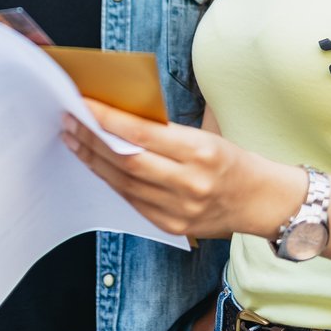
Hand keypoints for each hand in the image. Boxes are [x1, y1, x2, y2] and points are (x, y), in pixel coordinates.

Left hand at [62, 99, 300, 239]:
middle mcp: (190, 183)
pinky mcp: (171, 227)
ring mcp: (179, 210)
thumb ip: (166, 131)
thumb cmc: (232, 161)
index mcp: (201, 152)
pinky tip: (96, 164)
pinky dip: (110, 180)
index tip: (84, 103)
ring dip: (93, 160)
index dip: (108, 119)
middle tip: (69, 119)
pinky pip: (131, 201)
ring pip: (123, 183)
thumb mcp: (206, 135)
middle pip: (127, 161)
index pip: (143, 134)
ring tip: (74, 138)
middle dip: (92, 138)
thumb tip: (119, 114)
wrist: (261, 202)